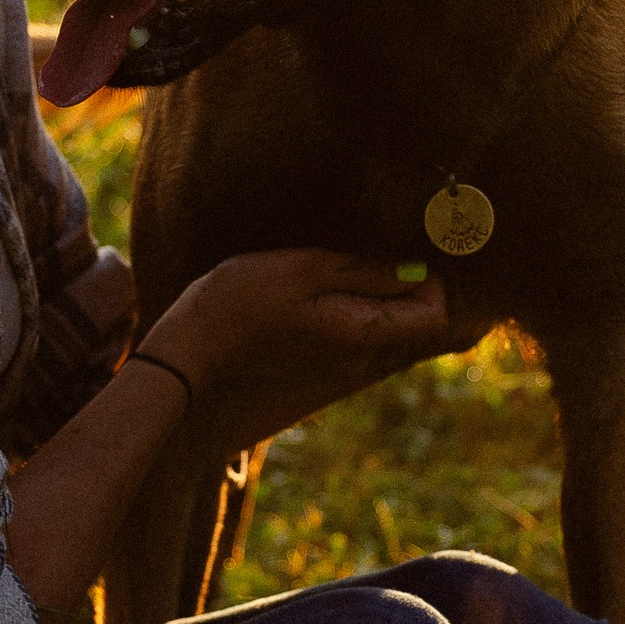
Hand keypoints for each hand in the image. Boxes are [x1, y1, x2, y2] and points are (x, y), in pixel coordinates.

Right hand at [144, 247, 465, 449]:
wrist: (189, 362)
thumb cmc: (239, 304)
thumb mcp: (301, 271)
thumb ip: (362, 271)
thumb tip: (415, 270)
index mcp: (362, 333)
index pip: (435, 314)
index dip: (429, 278)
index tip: (397, 249)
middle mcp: (361, 361)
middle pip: (414, 324)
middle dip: (405, 286)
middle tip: (371, 251)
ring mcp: (340, 372)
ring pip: (384, 331)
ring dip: (376, 298)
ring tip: (340, 268)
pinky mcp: (319, 374)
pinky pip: (357, 340)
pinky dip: (353, 314)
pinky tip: (318, 293)